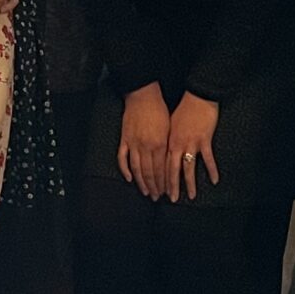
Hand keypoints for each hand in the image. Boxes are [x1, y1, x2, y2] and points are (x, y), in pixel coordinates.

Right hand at [117, 84, 173, 200]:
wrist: (143, 95)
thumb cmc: (159, 109)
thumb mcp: (169, 128)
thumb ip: (168, 146)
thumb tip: (172, 162)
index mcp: (159, 144)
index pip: (162, 170)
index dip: (165, 183)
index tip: (168, 192)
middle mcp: (146, 146)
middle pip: (150, 172)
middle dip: (155, 187)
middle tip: (157, 197)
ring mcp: (133, 144)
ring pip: (137, 169)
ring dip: (142, 183)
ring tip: (145, 192)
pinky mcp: (124, 139)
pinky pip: (123, 158)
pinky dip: (125, 170)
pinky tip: (129, 178)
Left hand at [165, 93, 220, 201]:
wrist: (197, 96)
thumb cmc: (183, 109)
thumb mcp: (170, 125)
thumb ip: (168, 140)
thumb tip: (163, 152)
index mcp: (168, 142)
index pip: (162, 165)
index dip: (160, 180)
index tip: (160, 191)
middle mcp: (177, 145)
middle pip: (172, 170)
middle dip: (171, 186)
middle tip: (171, 199)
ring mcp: (191, 143)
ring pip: (189, 168)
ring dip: (190, 184)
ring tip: (191, 196)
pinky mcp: (204, 140)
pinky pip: (208, 159)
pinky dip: (212, 170)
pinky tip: (214, 181)